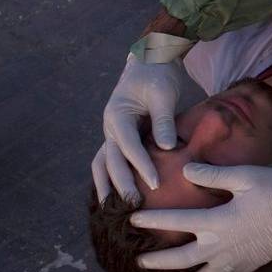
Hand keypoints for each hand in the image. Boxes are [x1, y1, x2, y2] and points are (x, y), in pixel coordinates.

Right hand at [91, 54, 183, 201]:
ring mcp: (113, 133)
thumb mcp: (163, 93)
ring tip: (113, 210)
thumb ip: (163, 120)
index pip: (128, 146)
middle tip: (134, 206)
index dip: (141, 166)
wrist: (152, 61)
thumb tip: (167, 147)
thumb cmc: (158, 74)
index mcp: (117, 114)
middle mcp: (110, 126)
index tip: (156, 184)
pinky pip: (112, 161)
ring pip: (103, 164)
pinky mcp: (122, 137)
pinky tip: (117, 196)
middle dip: (121, 184)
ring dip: (107, 186)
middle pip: (111, 160)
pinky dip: (111, 179)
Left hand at [131, 164, 271, 271]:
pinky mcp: (249, 265)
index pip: (177, 222)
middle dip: (159, 261)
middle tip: (140, 261)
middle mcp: (222, 246)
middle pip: (182, 259)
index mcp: (218, 222)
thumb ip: (213, 174)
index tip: (134, 219)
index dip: (153, 220)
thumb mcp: (243, 177)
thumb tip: (187, 170)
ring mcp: (236, 260)